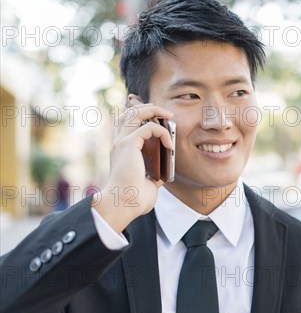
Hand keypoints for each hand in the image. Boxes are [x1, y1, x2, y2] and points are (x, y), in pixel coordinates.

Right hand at [92, 97, 173, 232]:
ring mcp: (122, 142)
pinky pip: (149, 127)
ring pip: (135, 113)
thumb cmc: (134, 198)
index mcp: (121, 150)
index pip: (126, 123)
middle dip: (148, 108)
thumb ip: (154, 172)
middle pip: (129, 112)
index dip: (142, 116)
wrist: (124, 204)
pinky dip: (163, 132)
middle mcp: (118, 143)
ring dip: (154, 111)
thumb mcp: (148, 181)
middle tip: (166, 114)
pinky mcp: (129, 144)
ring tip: (169, 116)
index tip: (160, 120)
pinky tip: (170, 144)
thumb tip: (165, 171)